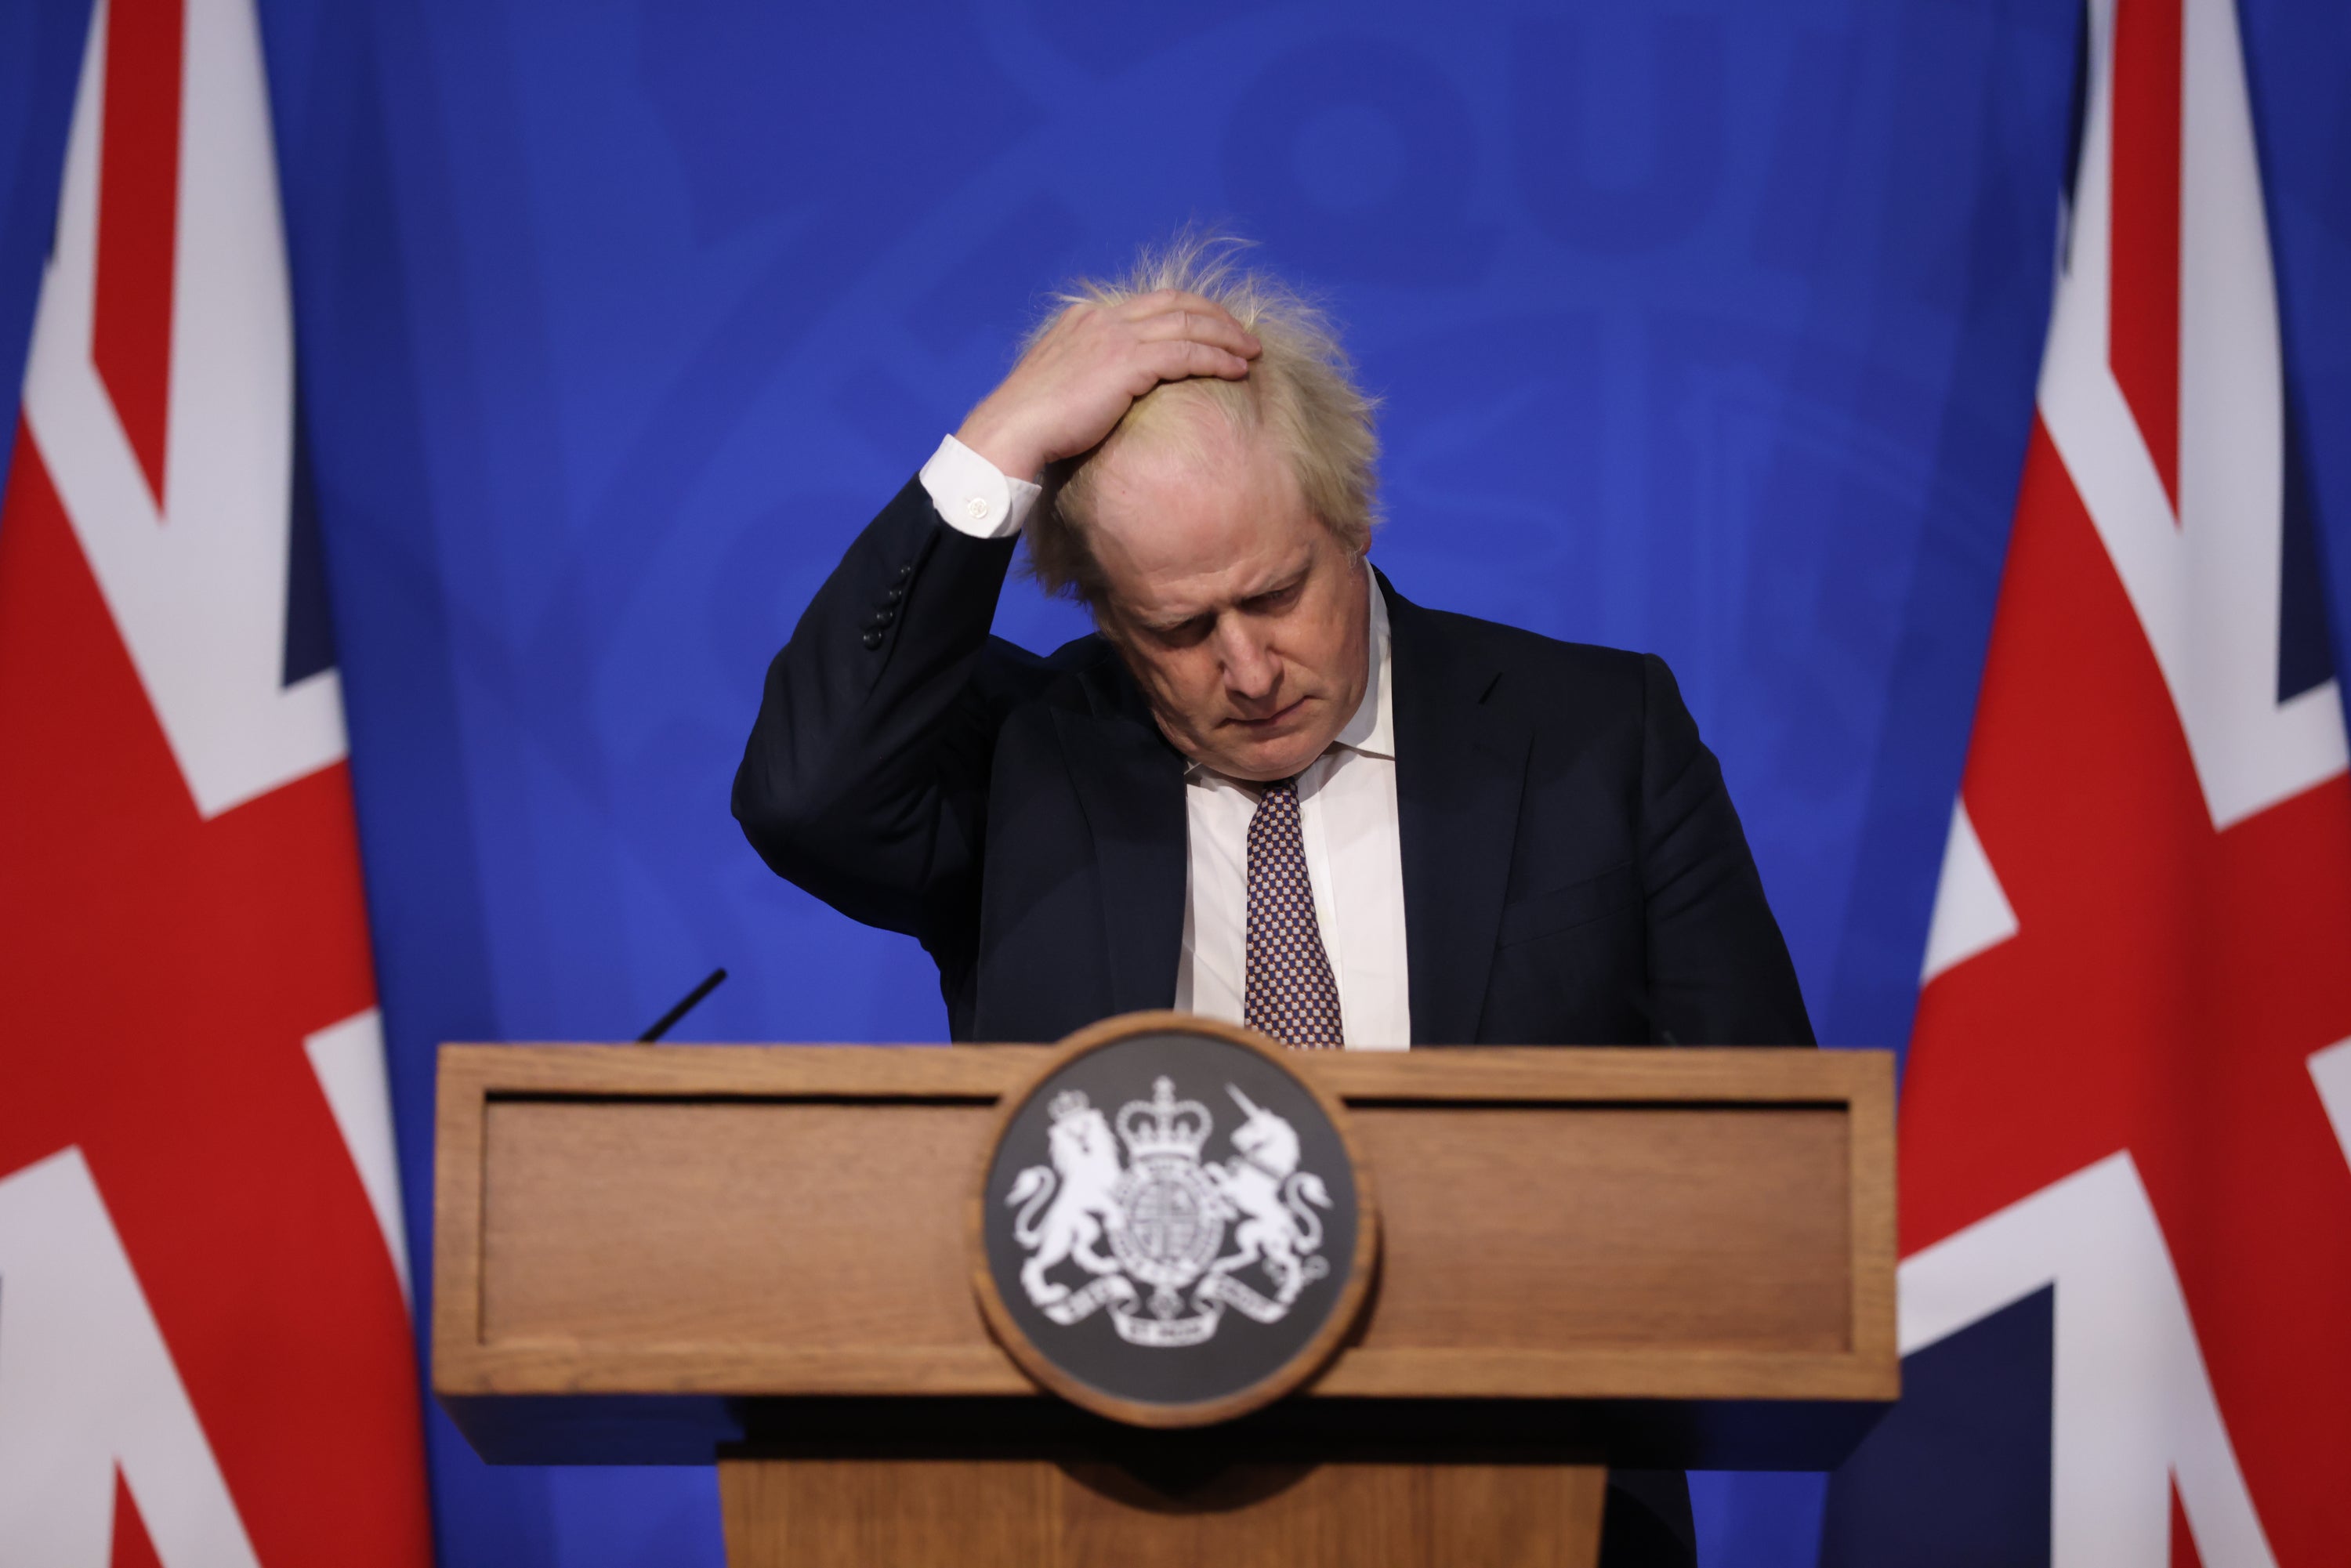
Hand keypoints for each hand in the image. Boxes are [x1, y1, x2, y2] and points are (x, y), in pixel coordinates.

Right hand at [955, 290, 1260, 480]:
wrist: (1013, 429)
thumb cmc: (1032, 421)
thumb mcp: (1059, 381)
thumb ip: (1085, 372)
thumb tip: (1103, 389)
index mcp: (1086, 318)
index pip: (1150, 302)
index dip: (1189, 311)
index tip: (1212, 326)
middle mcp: (1104, 318)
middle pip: (1177, 304)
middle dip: (1216, 316)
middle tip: (1244, 335)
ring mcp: (1116, 336)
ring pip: (1189, 324)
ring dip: (1227, 336)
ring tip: (1252, 351)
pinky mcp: (1127, 362)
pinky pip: (1187, 353)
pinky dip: (1217, 358)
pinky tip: (1237, 370)